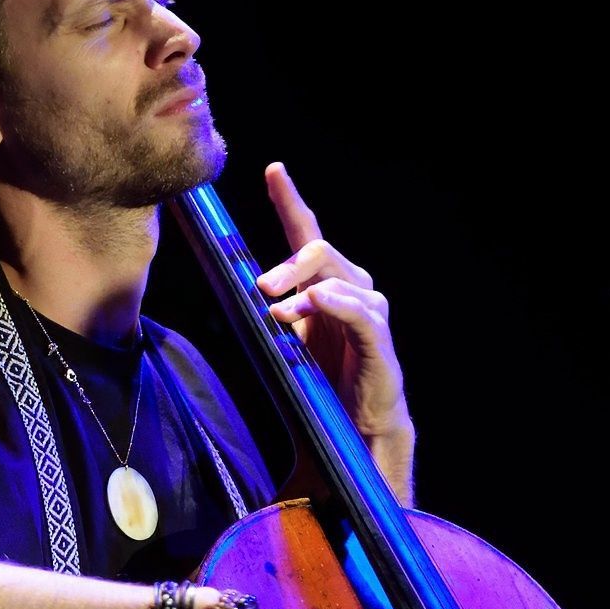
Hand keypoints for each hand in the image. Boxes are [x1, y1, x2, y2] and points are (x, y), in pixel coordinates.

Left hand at [255, 162, 414, 499]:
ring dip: (304, 286)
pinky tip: (314, 304)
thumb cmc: (320, 395)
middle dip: (288, 261)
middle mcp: (351, 292)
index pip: (306, 235)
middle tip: (260, 287)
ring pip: (338, 276)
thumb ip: (267, 322)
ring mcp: (368, 313)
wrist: (356, 437)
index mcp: (323, 292)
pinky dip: (334, 303)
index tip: (274, 171)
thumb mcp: (283, 350)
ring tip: (277, 310)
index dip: (291, 201)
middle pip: (321, 250)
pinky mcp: (379, 339)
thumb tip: (230, 303)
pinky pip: (358, 309)